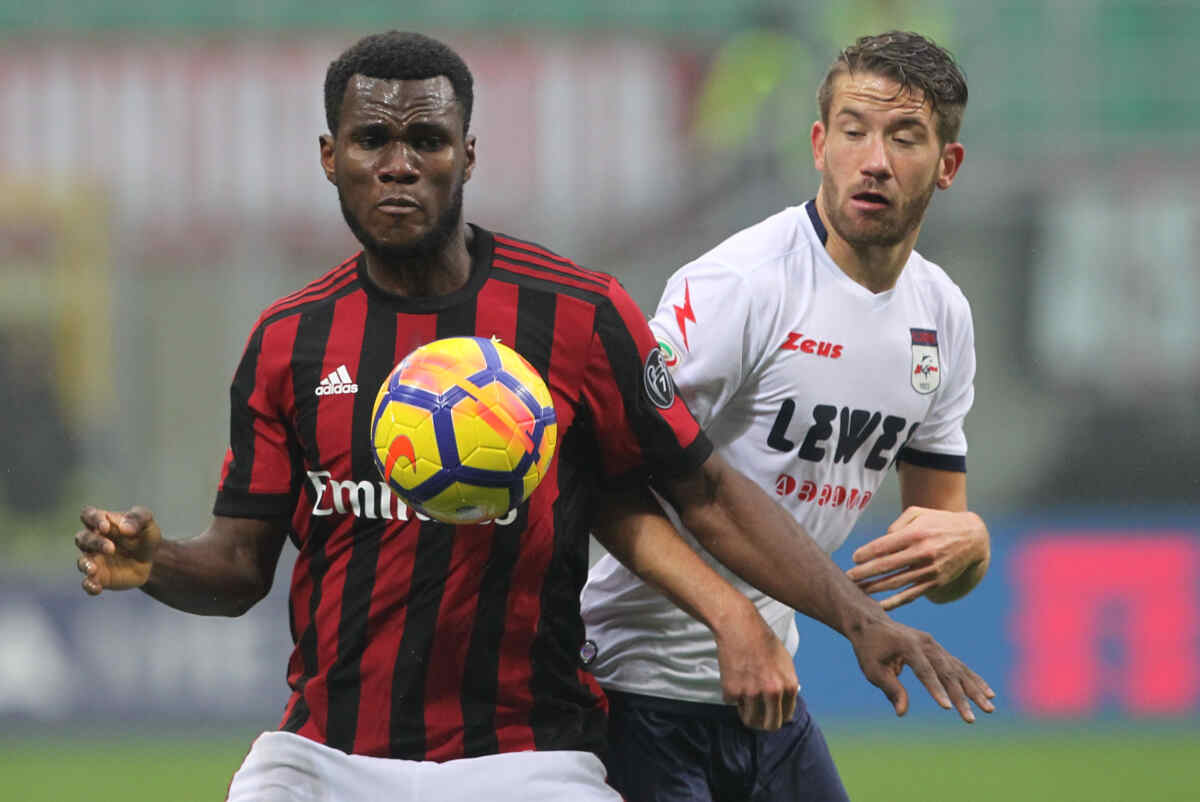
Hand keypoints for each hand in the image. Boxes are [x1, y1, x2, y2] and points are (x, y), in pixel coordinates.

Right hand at [74, 505, 162, 594]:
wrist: (151, 560)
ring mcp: (94, 560)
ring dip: (86, 565)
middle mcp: (93, 541)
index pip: (88, 515)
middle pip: (83, 538)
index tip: (105, 526)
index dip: (93, 519)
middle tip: (111, 548)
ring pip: (81, 561)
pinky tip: (97, 587)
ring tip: (93, 569)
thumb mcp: (147, 523)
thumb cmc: (144, 537)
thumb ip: (138, 518)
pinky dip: (89, 585)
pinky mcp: (99, 577)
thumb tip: (124, 528)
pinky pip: (87, 583)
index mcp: (102, 523)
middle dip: (95, 543)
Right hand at [714, 605, 798, 730]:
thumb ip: (787, 686)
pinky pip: (731, 703)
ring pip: (750, 720)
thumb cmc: (763, 642)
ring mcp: (752, 693)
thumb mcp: (786, 663)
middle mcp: (772, 693)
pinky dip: (731, 695)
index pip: (785, 717)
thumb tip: (785, 707)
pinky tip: (733, 677)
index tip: (769, 713)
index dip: (776, 716)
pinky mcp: (732, 691)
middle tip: (756, 717)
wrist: (740, 627)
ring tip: (744, 698)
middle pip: (770, 726)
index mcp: (789, 686)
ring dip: (746, 713)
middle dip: (763, 724)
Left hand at [847, 507, 988, 609]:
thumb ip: (897, 524)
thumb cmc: (939, 522)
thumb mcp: (919, 513)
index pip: (884, 546)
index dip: (866, 553)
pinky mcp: (935, 582)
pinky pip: (911, 594)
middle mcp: (922, 553)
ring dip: (874, 588)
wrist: (973, 538)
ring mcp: (929, 570)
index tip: (854, 558)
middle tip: (848, 578)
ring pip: (896, 583)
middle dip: (864, 573)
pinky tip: (880, 605)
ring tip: (858, 591)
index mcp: (915, 534)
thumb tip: (882, 541)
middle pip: (886, 566)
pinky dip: (895, 602)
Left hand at [849, 614, 994, 722]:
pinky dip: (973, 679)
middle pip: (947, 672)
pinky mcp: (939, 649)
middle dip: (961, 697)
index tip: (948, 708)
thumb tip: (902, 712)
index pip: (925, 671)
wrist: (872, 623)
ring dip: (975, 690)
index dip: (936, 690)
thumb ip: (890, 689)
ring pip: (959, 669)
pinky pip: (959, 666)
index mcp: (908, 645)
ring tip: (989, 708)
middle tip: (971, 718)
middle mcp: (926, 643)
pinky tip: (988, 693)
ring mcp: (935, 645)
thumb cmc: (869, 649)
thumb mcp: (873, 670)